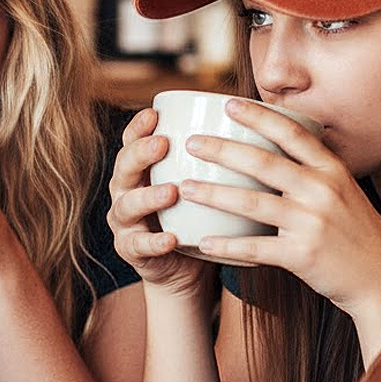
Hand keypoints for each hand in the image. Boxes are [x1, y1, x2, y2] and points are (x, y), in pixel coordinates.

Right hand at [107, 108, 215, 299]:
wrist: (187, 269)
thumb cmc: (198, 216)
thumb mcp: (202, 184)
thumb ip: (214, 158)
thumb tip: (256, 123)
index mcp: (140, 169)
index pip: (132, 141)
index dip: (139, 126)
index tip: (155, 112)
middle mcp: (126, 190)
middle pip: (124, 167)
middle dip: (140, 154)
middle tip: (162, 144)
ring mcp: (125, 222)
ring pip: (128, 205)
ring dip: (148, 197)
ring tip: (171, 192)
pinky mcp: (131, 250)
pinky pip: (139, 245)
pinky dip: (154, 242)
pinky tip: (170, 239)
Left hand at [178, 98, 380, 333]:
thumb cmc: (356, 232)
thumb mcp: (344, 190)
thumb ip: (313, 168)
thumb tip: (276, 141)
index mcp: (332, 170)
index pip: (291, 133)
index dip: (259, 116)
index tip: (229, 103)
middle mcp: (323, 191)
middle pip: (264, 163)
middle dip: (223, 150)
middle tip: (192, 143)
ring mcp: (312, 223)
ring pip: (253, 203)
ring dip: (215, 194)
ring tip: (186, 188)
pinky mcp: (303, 256)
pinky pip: (256, 249)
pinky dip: (227, 245)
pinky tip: (203, 241)